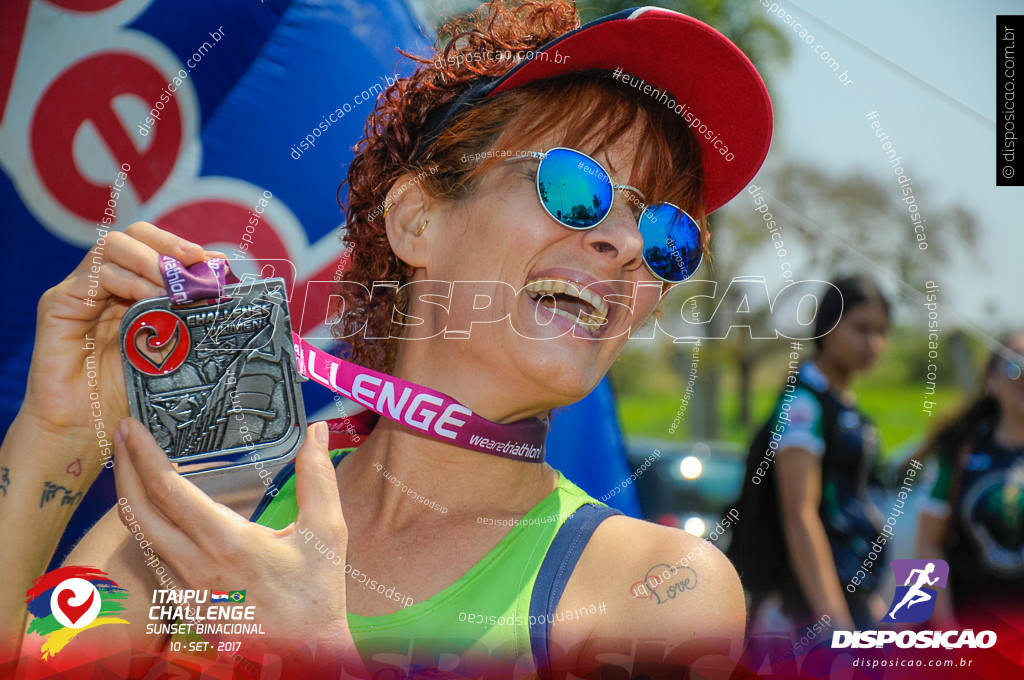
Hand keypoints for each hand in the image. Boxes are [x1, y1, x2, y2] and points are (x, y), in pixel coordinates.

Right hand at [23, 223, 221, 473]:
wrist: (84, 429)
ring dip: (153, 261)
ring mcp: (81, 291)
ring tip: (178, 285)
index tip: (216, 263)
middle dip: (170, 245)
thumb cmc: (128, 395)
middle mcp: (106, 284)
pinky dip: (131, 281)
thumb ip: (188, 320)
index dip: (185, 249)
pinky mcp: (60, 303)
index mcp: (131, 291)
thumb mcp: (171, 351)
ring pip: (114, 248)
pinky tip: (153, 298)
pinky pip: (96, 276)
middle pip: (135, 236)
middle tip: (197, 262)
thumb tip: (225, 291)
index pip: (155, 248)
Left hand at [113, 418, 362, 672]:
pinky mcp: (185, 604)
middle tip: (122, 434)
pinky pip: (152, 560)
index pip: (167, 488)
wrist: (305, 653)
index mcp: (226, 541)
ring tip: (132, 466)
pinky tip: (154, 514)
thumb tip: (317, 431)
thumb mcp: (327, 530)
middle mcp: (195, 565)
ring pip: (140, 536)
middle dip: (124, 466)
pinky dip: (144, 528)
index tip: (132, 426)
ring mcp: (185, 588)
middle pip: (139, 509)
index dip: (143, 453)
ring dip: (131, 496)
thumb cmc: (317, 595)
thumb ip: (318, 476)